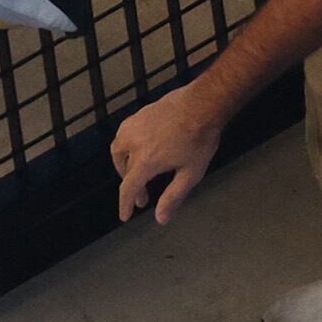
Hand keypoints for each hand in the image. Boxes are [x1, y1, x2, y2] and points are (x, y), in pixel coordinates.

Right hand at [111, 92, 223, 224]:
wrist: (203, 103)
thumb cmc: (200, 139)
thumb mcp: (191, 173)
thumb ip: (173, 196)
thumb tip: (161, 219)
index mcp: (146, 161)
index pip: (128, 188)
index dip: (125, 205)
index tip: (125, 216)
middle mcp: (134, 143)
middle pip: (124, 170)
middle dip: (131, 186)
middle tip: (143, 196)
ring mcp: (134, 126)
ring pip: (118, 149)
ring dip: (123, 164)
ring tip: (136, 173)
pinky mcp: (139, 114)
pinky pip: (124, 134)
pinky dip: (126, 146)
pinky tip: (138, 148)